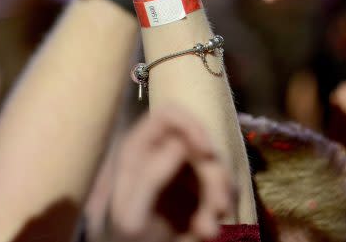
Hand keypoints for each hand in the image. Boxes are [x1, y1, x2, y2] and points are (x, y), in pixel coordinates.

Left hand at [105, 108, 233, 241]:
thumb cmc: (123, 237)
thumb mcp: (133, 212)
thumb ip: (152, 175)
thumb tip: (180, 143)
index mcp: (139, 148)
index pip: (170, 115)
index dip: (192, 125)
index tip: (207, 153)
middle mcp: (163, 153)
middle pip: (202, 144)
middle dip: (215, 177)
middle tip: (218, 209)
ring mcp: (182, 170)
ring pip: (217, 168)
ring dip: (220, 198)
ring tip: (206, 231)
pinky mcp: (198, 191)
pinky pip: (222, 190)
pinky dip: (218, 212)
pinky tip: (204, 233)